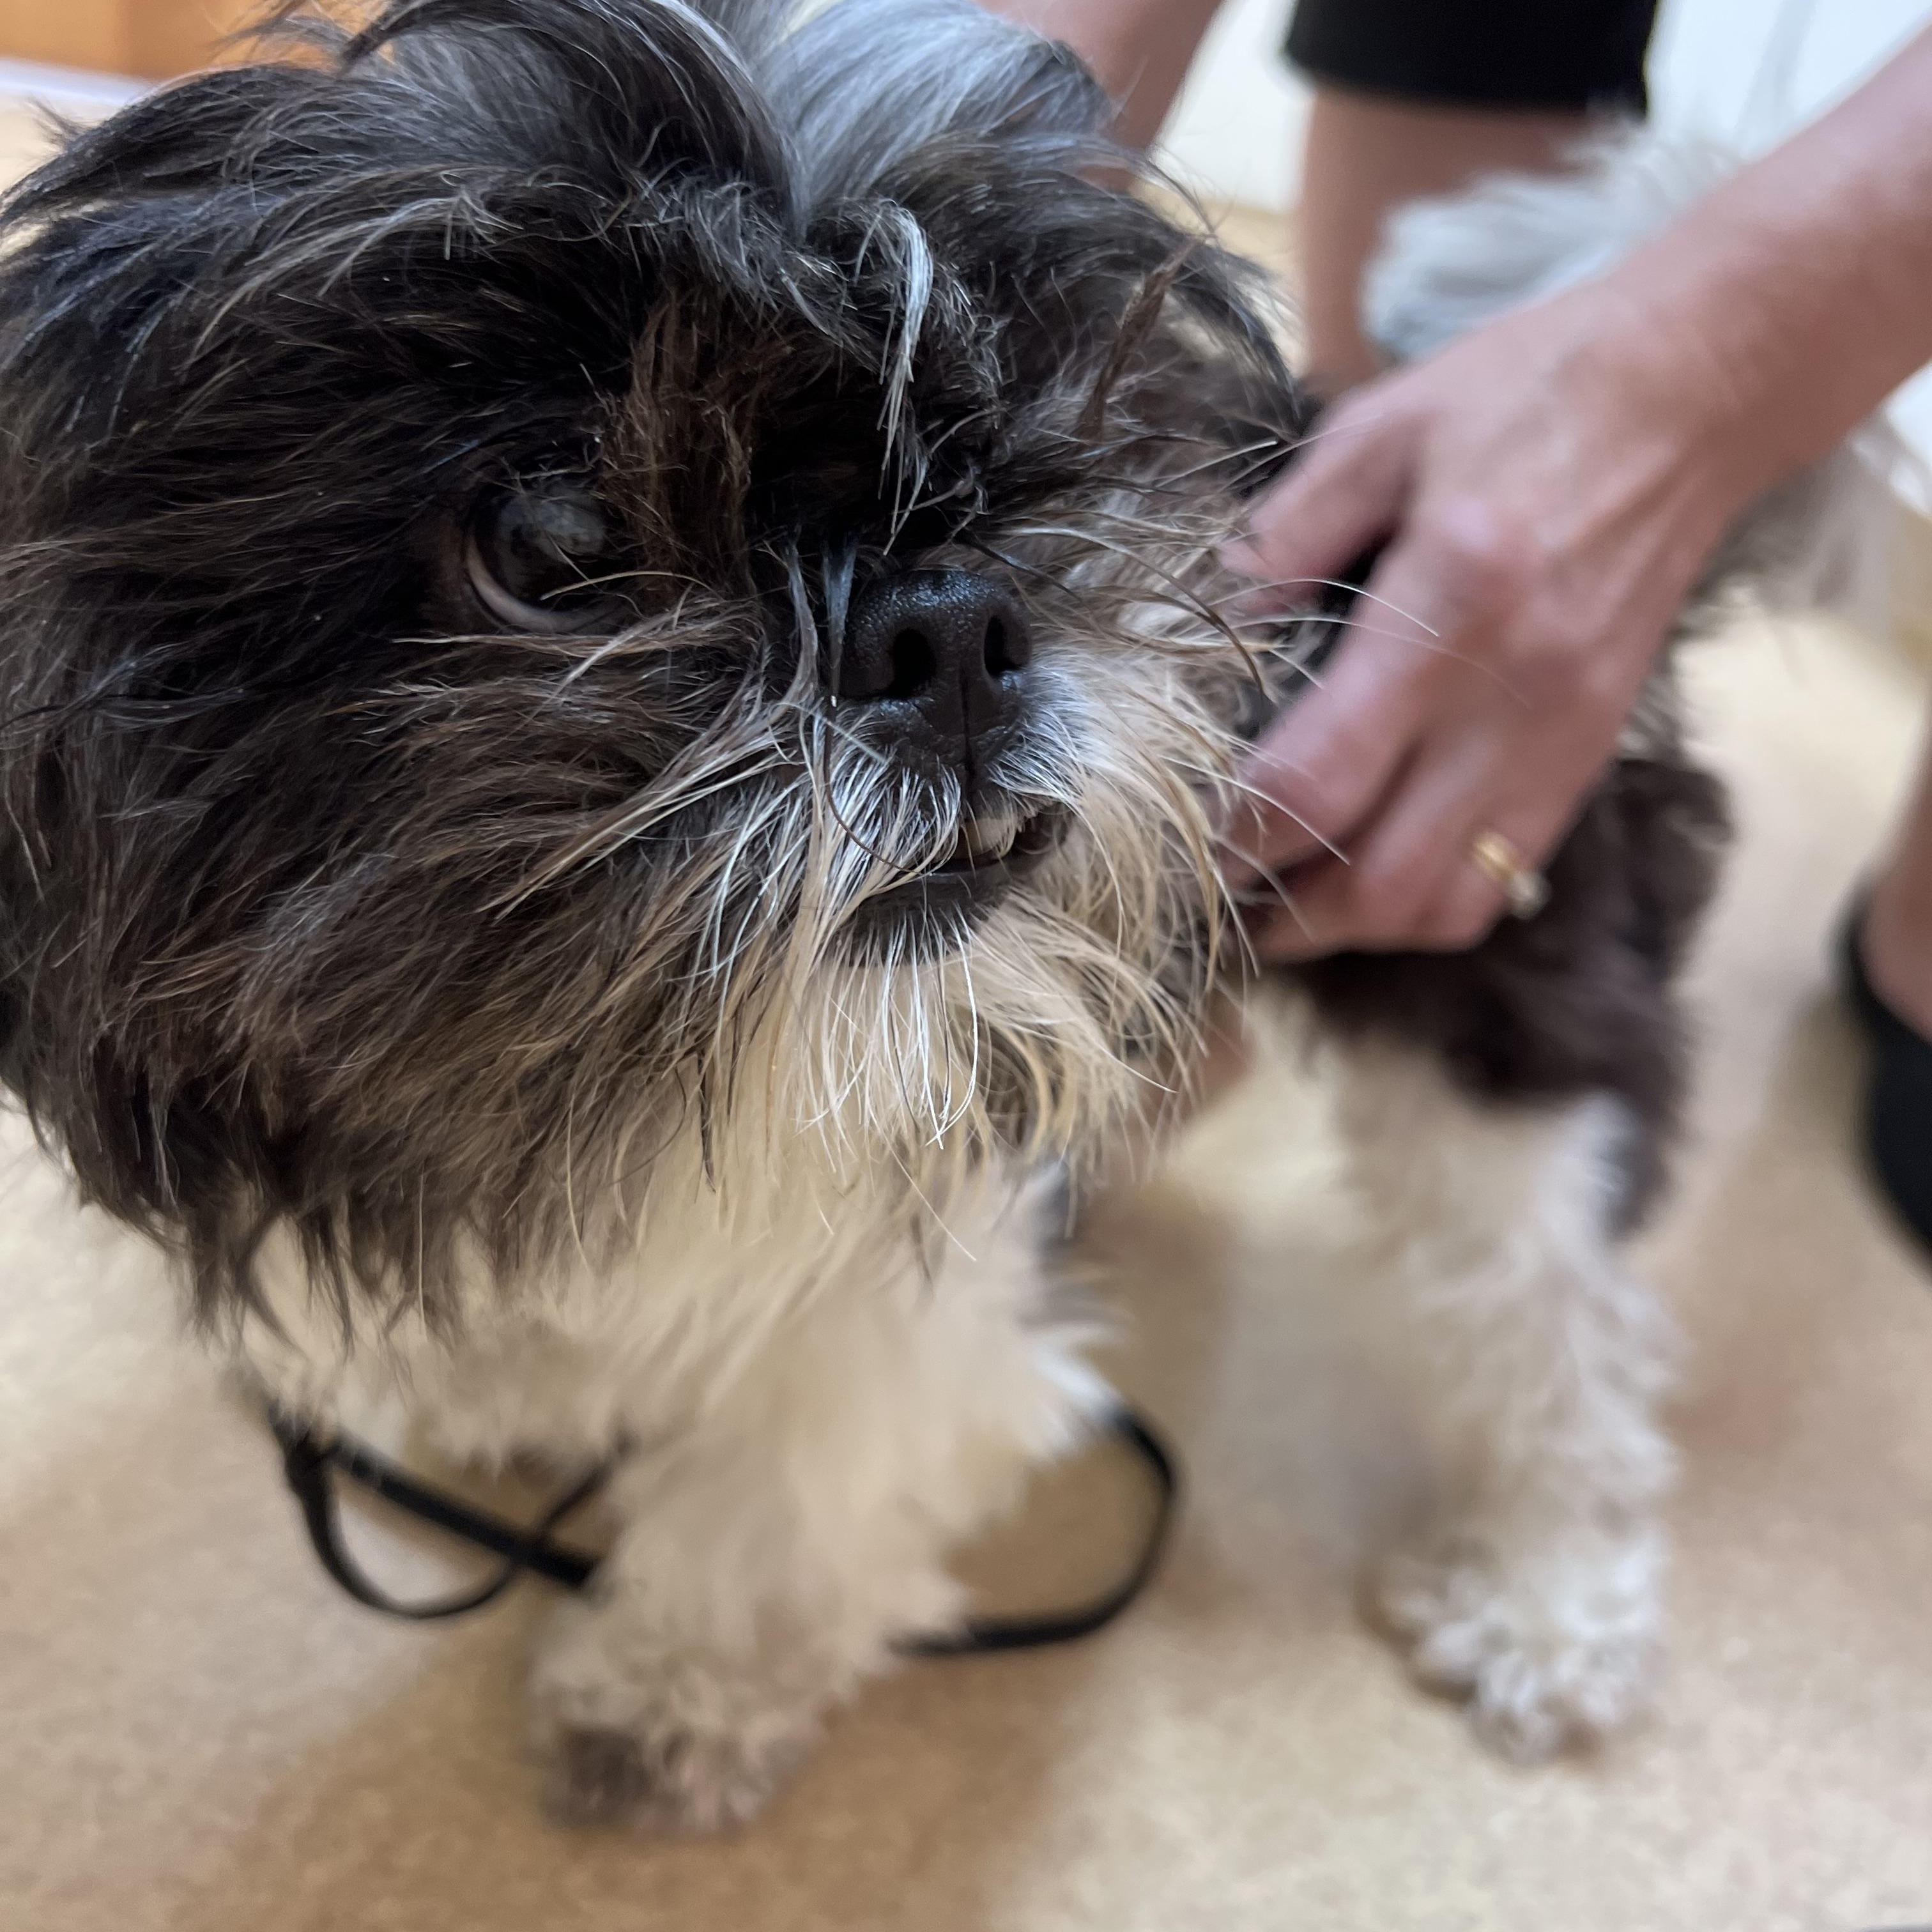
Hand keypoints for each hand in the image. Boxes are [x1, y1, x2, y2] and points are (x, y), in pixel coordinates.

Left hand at [1219, 270, 1763, 961]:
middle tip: (1218, 904)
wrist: (1694, 393)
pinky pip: (1504, 878)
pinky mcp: (1590, 755)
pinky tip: (1369, 873)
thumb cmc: (1525, 395)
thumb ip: (1281, 535)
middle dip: (1284, 919)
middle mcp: (1514, 696)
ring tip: (1283, 906)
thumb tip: (1203, 625)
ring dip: (1352, 929)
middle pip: (1382, 881)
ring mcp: (1563, 739)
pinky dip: (1424, 904)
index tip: (1179, 846)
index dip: (1237, 837)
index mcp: (1451, 602)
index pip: (1319, 779)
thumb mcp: (1378, 432)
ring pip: (1447, 905)